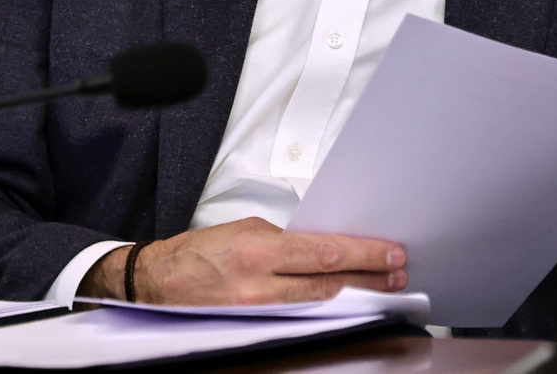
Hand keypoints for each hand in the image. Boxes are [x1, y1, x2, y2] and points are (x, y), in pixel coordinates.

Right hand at [79, 216, 405, 304]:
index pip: (326, 252)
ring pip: (320, 302)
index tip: (391, 253)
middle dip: (370, 276)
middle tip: (399, 271)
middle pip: (330, 281)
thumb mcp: (246, 229)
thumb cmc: (199, 252)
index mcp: (259, 249)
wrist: (157, 281)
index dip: (365, 254)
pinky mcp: (254, 325)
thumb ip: (285, 240)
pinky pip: (299, 315)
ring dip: (356, 293)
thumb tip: (321, 247)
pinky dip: (326, 306)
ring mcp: (258, 310)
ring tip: (383, 286)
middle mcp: (261, 283)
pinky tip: (345, 302)